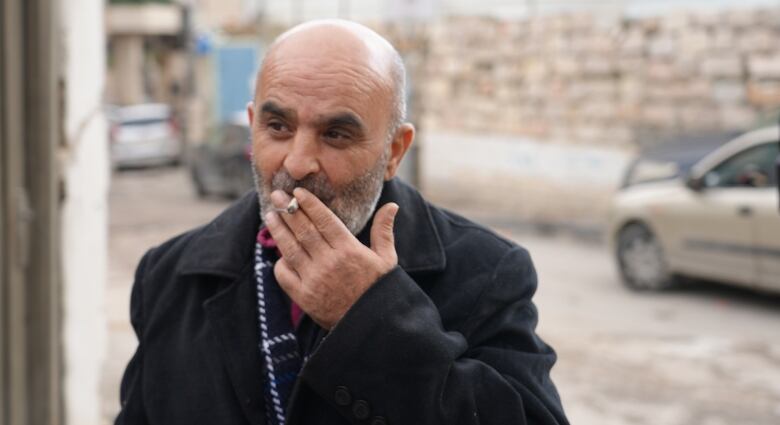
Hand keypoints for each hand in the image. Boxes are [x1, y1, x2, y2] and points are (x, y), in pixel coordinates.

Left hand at [264, 187, 398, 329]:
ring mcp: (314, 280)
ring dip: (278, 230)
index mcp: (349, 250)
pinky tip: (279, 252)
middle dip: (288, 210)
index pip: (324, 220)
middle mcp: (329, 262)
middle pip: (303, 230)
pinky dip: (280, 262)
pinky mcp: (304, 297)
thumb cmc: (379, 289)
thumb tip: (392, 205)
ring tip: (270, 216)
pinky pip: (285, 274)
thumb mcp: (386, 259)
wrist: (371, 325)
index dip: (309, 204)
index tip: (297, 192)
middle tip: (275, 195)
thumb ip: (384, 230)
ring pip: (290, 249)